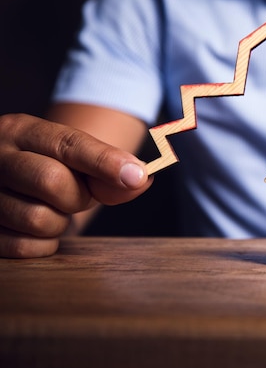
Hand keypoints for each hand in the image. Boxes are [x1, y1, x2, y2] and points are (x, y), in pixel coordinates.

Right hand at [0, 113, 151, 257]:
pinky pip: (24, 246)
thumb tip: (140, 180)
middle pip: (52, 181)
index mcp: (21, 131)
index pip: (68, 145)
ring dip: (58, 222)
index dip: (105, 162)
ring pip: (38, 219)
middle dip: (77, 196)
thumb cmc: (50, 171)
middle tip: (75, 195)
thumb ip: (109, 172)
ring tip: (50, 209)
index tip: (137, 176)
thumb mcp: (77, 163)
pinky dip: (42, 244)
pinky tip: (37, 229)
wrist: (11, 187)